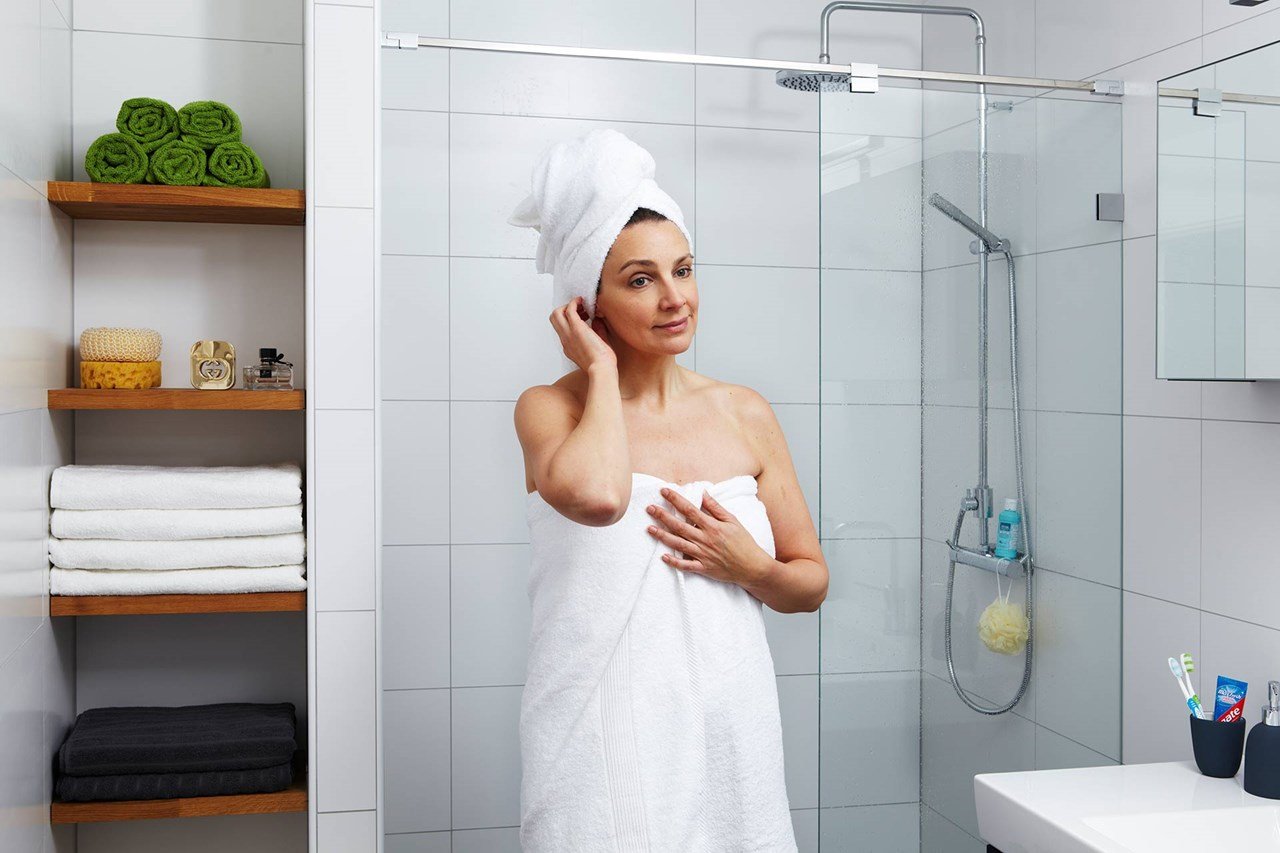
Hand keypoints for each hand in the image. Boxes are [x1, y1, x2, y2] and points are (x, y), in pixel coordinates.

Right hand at [549, 296, 615, 372]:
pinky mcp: (576, 328)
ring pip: (557, 313)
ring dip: (568, 305)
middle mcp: (565, 340)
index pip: (561, 328)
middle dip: (565, 309)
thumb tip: (597, 321)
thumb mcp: (597, 346)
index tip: (583, 316)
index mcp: (569, 347)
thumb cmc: (602, 363)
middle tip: (580, 309)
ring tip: (582, 305)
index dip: (570, 319)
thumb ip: (597, 333)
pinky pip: (569, 309)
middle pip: (554, 319)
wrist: (602, 370)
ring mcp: (569, 334)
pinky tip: (583, 301)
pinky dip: (575, 302)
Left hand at [644, 487, 771, 587]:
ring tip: (649, 528)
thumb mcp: (733, 521)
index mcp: (712, 526)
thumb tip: (703, 494)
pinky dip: (674, 562)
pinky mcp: (703, 568)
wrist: (752, 567)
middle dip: (662, 516)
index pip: (689, 510)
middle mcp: (705, 540)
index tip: (663, 491)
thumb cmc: (744, 542)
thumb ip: (716, 508)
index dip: (675, 500)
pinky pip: (685, 566)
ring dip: (662, 536)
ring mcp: (703, 555)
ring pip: (678, 544)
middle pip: (679, 526)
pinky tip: (662, 556)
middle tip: (649, 508)